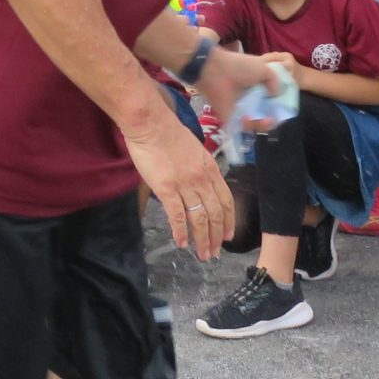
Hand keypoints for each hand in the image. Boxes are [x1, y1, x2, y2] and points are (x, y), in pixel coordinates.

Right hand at [124, 103, 234, 259]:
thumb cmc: (167, 132)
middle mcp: (202, 179)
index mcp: (210, 168)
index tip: (228, 235)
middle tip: (215, 252)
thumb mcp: (194, 149)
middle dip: (216, 236)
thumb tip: (199, 182)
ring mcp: (185, 184)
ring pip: (200, 218)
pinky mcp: (167, 189)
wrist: (150, 123)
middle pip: (215, 214)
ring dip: (202, 239)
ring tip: (202, 255)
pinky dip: (181, 232)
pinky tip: (181, 243)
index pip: (226, 200)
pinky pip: (177, 215)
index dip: (228, 220)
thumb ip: (199, 167)